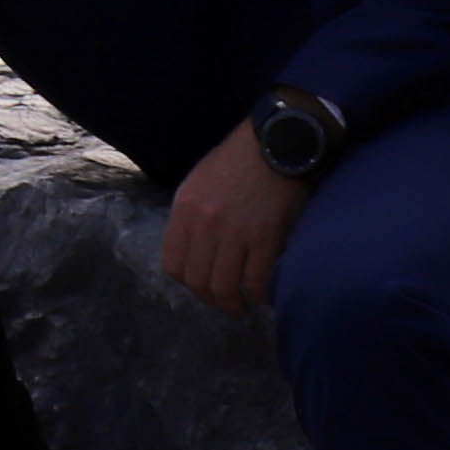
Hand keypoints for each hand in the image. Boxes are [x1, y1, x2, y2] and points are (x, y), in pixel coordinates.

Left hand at [157, 124, 312, 313]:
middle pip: (198, 281)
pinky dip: (259, 295)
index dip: (187, 282)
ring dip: (234, 304)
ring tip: (243, 305)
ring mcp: (234, 232)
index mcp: (185, 209)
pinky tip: (263, 295)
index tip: (202, 286)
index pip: (173, 264)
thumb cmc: (238, 162)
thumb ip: (192, 217)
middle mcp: (204, 223)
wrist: (275, 143)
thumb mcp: (198, 184)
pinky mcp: (265, 237)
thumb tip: (194, 253)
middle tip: (226, 303)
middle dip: (212, 299)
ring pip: (225, 287)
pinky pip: (256, 280)